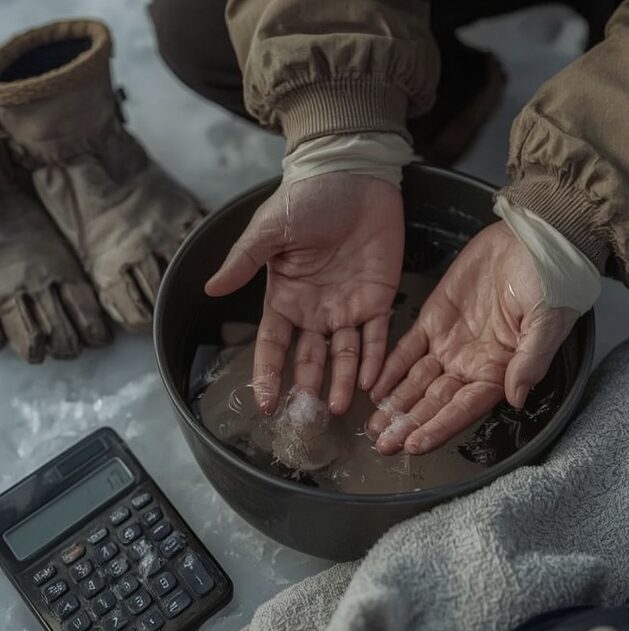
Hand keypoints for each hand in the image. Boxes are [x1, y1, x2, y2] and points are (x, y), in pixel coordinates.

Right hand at [205, 173, 403, 414]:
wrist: (354, 176)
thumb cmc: (307, 198)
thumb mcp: (270, 229)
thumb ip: (244, 261)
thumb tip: (211, 289)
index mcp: (286, 296)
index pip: (273, 344)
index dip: (267, 374)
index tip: (265, 405)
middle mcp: (315, 310)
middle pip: (308, 358)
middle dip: (306, 387)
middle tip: (307, 418)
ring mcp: (348, 307)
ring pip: (343, 355)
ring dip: (341, 381)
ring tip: (338, 407)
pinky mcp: (379, 298)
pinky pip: (376, 336)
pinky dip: (374, 359)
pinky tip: (370, 382)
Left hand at [367, 221, 577, 454]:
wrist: (533, 241)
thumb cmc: (550, 283)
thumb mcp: (547, 322)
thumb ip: (530, 361)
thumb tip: (516, 397)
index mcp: (499, 371)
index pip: (463, 408)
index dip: (439, 427)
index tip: (415, 445)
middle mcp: (470, 364)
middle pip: (434, 402)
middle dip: (409, 424)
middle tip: (382, 444)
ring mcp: (450, 343)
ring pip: (416, 381)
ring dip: (395, 403)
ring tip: (373, 425)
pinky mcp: (434, 318)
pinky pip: (407, 348)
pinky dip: (390, 367)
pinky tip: (374, 386)